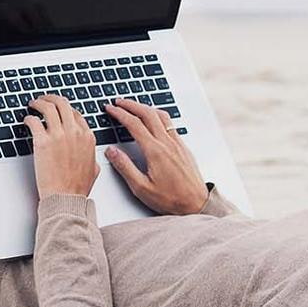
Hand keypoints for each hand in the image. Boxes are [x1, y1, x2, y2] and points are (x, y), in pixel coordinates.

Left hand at [25, 94, 96, 197]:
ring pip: (48, 107)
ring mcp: (58, 136)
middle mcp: (74, 132)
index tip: (57, 109)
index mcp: (87, 137)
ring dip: (38, 103)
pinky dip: (29, 118)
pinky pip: (34, 121)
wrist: (66, 198)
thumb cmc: (77, 187)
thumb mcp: (94, 169)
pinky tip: (27, 120)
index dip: (64, 108)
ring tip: (33, 104)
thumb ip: (91, 157)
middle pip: (62, 104)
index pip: (75, 113)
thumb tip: (90, 155)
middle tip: (43, 99)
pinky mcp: (42, 142)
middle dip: (51, 98)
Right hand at [103, 99, 209, 214]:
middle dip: (131, 104)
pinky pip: (170, 124)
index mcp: (155, 151)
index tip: (110, 109)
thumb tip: (111, 152)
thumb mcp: (141, 188)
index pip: (134, 124)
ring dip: (145, 107)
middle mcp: (167, 143)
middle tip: (119, 102)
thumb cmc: (172, 199)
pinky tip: (154, 120)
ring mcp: (177, 143)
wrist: (196, 204)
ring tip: (135, 106)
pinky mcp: (183, 147)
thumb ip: (125, 167)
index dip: (120, 114)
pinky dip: (158, 116)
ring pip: (161, 116)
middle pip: (147, 114)